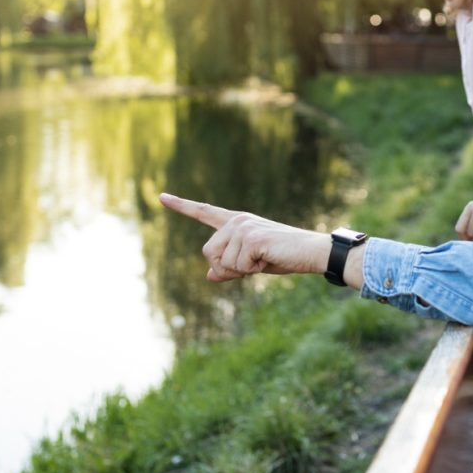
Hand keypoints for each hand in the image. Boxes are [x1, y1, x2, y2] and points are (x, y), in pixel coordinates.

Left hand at [159, 193, 332, 281]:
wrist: (311, 252)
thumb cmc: (284, 256)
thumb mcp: (252, 263)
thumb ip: (229, 267)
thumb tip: (209, 276)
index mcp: (236, 222)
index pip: (204, 212)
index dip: (181, 206)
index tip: (161, 197)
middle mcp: (237, 221)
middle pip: (208, 253)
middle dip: (226, 268)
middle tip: (252, 265)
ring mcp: (243, 227)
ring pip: (222, 263)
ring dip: (242, 271)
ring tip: (264, 259)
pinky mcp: (251, 237)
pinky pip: (237, 266)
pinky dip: (252, 270)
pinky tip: (268, 259)